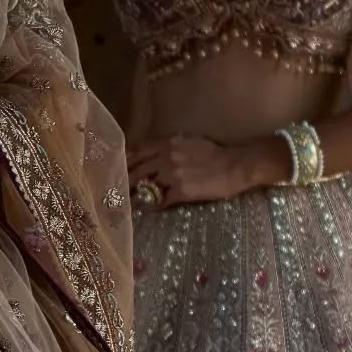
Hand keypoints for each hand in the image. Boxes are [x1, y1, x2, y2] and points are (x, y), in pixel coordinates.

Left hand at [128, 134, 256, 207]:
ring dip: (135, 195)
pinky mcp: (181, 191)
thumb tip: (157, 150)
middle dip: (125, 180)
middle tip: (116, 189)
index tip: (117, 167)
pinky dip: (154, 206)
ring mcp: (172, 175)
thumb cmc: (215, 152)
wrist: (235, 165)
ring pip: (145, 185)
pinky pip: (161, 200)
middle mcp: (164, 157)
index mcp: (166, 144)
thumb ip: (170, 144)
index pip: (137, 151)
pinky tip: (149, 210)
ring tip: (127, 202)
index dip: (126, 160)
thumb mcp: (188, 141)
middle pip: (136, 169)